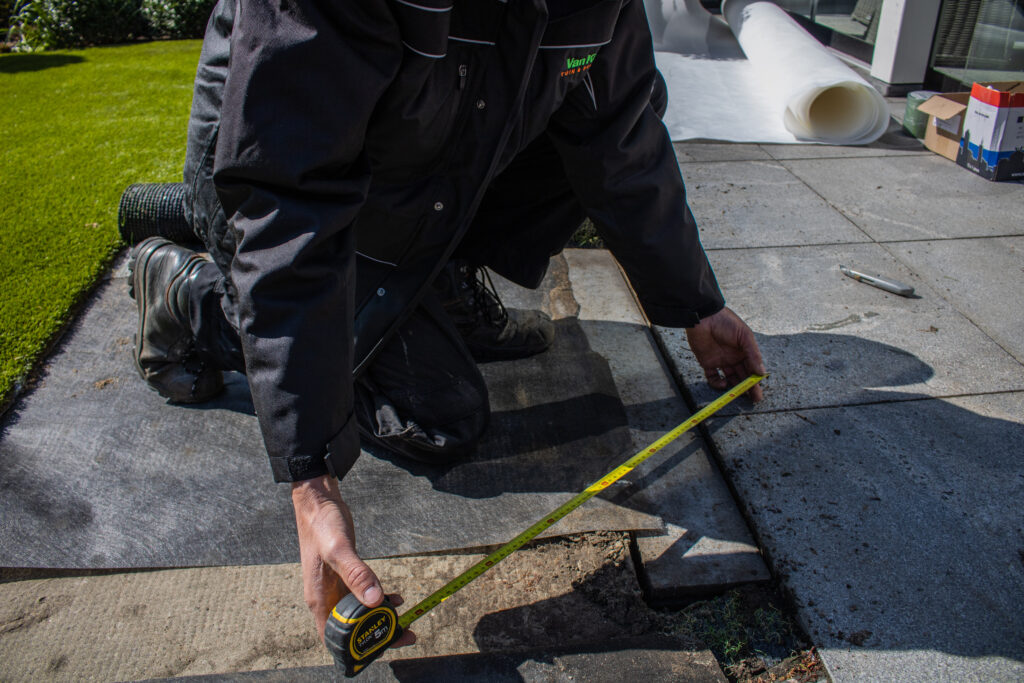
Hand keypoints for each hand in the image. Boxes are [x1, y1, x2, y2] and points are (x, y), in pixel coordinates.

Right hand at [291, 475, 415, 646]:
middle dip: (376, 636)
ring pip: (358, 615)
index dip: (357, 648)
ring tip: (405, 620)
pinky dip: (378, 601)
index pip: (336, 638)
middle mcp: (325, 599)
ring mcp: (335, 588)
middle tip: (404, 634)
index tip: (384, 644)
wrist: (317, 503)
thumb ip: (357, 575)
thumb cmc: (321, 525)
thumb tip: (375, 600)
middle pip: (350, 631)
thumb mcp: (339, 549)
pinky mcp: (344, 578)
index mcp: (319, 600)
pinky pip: (362, 598)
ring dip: (380, 620)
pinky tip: (395, 597)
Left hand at [685, 307, 765, 401]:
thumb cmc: (726, 322)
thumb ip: (753, 354)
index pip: (753, 369)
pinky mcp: (707, 362)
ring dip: (734, 388)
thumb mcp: (744, 336)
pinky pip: (713, 377)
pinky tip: (723, 384)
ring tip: (738, 396)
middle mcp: (734, 357)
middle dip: (748, 388)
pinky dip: (717, 383)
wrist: (703, 317)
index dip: (756, 381)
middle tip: (752, 399)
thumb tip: (761, 372)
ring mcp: (721, 360)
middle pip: (743, 376)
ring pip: (730, 378)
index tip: (758, 393)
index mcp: (745, 350)